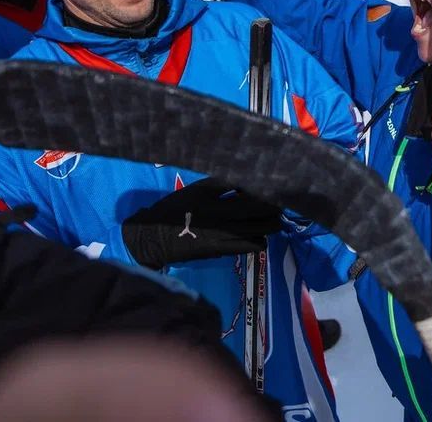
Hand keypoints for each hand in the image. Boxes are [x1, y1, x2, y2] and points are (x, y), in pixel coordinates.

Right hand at [122, 179, 282, 269]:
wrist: (152, 237)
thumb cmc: (173, 210)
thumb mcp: (195, 190)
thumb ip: (221, 185)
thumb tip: (248, 183)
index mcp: (210, 191)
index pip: (247, 184)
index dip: (266, 186)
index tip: (275, 185)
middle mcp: (220, 209)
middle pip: (260, 206)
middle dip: (274, 205)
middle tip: (279, 204)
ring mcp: (222, 230)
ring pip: (260, 227)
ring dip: (271, 223)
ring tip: (273, 220)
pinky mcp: (220, 249)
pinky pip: (251, 246)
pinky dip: (260, 241)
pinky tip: (259, 238)